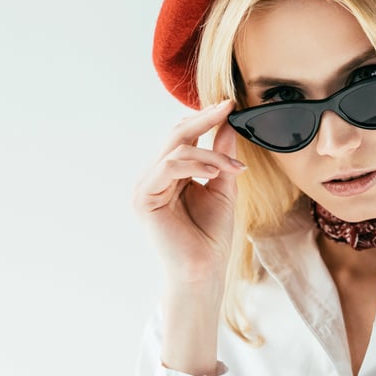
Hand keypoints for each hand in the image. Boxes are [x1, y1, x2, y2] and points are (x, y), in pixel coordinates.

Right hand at [133, 99, 245, 288]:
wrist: (203, 270)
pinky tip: (215, 173)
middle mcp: (154, 176)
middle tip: (229, 107)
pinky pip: (168, 166)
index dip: (205, 118)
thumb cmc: (211, 236)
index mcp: (170, 174)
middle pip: (176, 134)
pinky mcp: (143, 197)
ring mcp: (146, 186)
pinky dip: (195, 164)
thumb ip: (222, 157)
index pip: (184, 136)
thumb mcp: (222, 187)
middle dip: (204, 119)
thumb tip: (228, 125)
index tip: (230, 105)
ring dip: (209, 152)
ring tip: (231, 168)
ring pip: (175, 148)